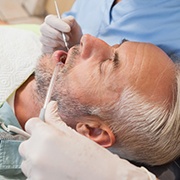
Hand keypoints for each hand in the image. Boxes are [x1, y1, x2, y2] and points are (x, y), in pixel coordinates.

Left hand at [19, 101, 156, 179]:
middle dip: (36, 142)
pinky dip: (39, 170)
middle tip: (53, 145)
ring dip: (36, 157)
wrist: (103, 178)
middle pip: (26, 143)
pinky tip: (55, 169)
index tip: (45, 126)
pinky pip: (31, 173)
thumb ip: (55, 119)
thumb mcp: (73, 134)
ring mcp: (35, 172)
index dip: (39, 124)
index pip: (31, 123)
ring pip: (27, 160)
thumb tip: (50, 106)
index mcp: (46, 137)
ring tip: (55, 159)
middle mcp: (37, 154)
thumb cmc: (92, 156)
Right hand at [40, 15, 81, 52]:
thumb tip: (64, 20)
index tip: (68, 29)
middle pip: (44, 29)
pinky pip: (45, 48)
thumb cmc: (74, 35)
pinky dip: (54, 49)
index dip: (58, 24)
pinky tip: (61, 49)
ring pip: (45, 39)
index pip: (49, 19)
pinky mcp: (44, 49)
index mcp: (51, 20)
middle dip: (57, 34)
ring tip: (65, 43)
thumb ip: (70, 21)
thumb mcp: (75, 26)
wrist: (74, 47)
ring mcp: (43, 39)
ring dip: (57, 42)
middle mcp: (45, 28)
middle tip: (67, 38)